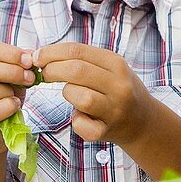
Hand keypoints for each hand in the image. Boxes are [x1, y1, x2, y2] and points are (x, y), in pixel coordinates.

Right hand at [0, 41, 36, 153]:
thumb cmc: (0, 98)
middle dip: (12, 71)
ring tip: (14, 96)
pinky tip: (13, 106)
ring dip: (8, 92)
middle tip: (29, 78)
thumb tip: (31, 54)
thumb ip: (18, 63)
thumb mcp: (10, 76)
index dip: (10, 52)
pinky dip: (8, 107)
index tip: (29, 60)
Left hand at [33, 43, 152, 144]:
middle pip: (76, 71)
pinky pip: (83, 126)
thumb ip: (82, 59)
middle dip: (52, 70)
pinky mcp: (108, 131)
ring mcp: (115, 109)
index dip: (51, 53)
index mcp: (116, 63)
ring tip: (71, 94)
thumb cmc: (117, 90)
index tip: (37, 57)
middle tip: (44, 74)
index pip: (77, 51)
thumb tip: (42, 55)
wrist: (143, 121)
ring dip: (68, 94)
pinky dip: (76, 122)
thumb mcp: (109, 67)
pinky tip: (80, 117)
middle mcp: (118, 85)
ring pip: (81, 97)